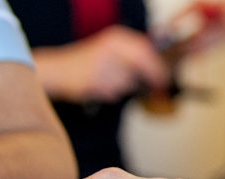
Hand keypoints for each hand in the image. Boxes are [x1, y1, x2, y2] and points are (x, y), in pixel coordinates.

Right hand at [33, 26, 169, 103]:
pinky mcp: (93, 80)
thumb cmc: (91, 64)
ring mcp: (101, 63)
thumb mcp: (115, 54)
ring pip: (127, 82)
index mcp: (116, 39)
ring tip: (106, 80)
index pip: (146, 51)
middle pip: (141, 65)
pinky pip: (113, 92)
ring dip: (122, 86)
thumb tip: (162, 74)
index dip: (158, 66)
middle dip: (150, 77)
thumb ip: (137, 61)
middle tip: (155, 87)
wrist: (59, 70)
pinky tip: (98, 86)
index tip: (165, 78)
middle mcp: (109, 47)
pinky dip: (110, 93)